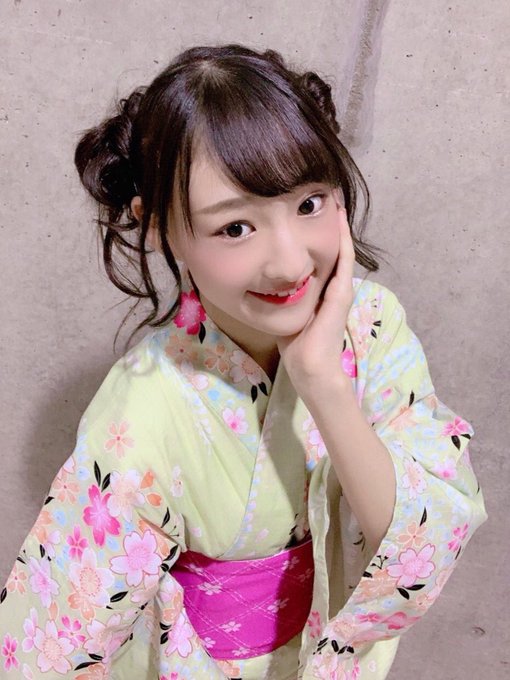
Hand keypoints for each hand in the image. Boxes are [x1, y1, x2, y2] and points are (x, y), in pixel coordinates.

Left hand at [275, 206, 354, 397]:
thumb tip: (260, 280)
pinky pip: (343, 259)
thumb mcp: (283, 310)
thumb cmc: (295, 345)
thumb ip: (277, 294)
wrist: (310, 366)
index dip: (312, 232)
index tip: (302, 209)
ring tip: (333, 196)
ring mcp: (340, 287)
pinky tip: (338, 216)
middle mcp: (333, 285)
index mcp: (320, 289)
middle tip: (320, 193)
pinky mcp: (342, 292)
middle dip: (323, 221)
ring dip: (337, 223)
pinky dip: (342, 237)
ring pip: (340, 247)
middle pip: (329, 246)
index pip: (317, 254)